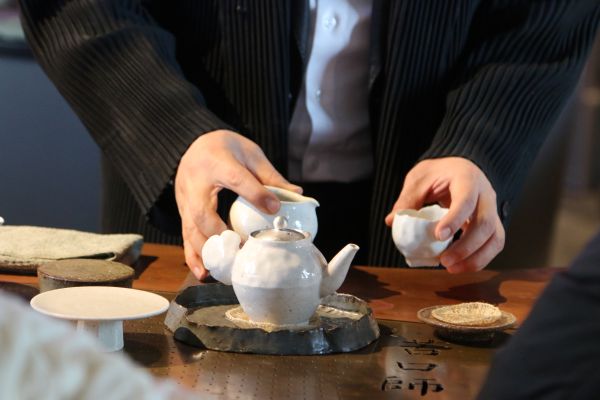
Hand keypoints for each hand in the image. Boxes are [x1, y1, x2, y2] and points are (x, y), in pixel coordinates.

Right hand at [175, 129, 301, 279]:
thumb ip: (270, 175)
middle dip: (219, 233)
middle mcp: (195, 182)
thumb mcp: (251, 153)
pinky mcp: (182, 211)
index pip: (236, 178)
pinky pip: (185, 236)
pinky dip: (193, 256)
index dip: (255, 194)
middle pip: (203, 211)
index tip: (274, 209)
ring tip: (224, 269)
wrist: (195, 143)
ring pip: (191, 228)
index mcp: (217, 162)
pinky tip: (205, 272)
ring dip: (206, 251)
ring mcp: (185, 199)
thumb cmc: (227, 148)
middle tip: (241, 248)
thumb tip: (297, 194)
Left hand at [385, 157, 504, 272]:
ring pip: (495, 238)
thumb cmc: (439, 173)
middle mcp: (486, 194)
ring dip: (476, 258)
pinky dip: (479, 259)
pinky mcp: (493, 224)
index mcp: (467, 178)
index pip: (466, 200)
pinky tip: (460, 266)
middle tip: (444, 261)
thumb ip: (408, 199)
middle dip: (466, 247)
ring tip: (451, 268)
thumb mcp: (419, 179)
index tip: (438, 236)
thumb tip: (392, 221)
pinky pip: (494, 245)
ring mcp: (492, 210)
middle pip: (485, 223)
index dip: (454, 220)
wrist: (459, 169)